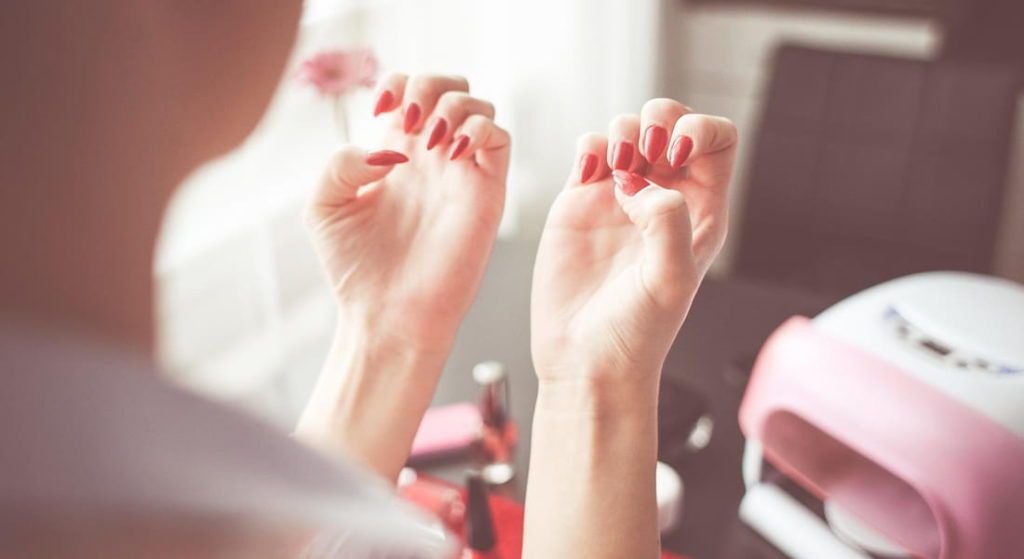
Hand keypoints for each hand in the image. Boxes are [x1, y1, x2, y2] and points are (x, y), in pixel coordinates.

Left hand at [305, 74, 509, 352]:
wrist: (388, 316)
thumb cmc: (356, 270)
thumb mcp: (325, 207)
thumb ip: (342, 164)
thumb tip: (390, 146)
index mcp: (394, 155)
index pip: (407, 90)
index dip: (397, 83)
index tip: (383, 110)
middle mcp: (431, 159)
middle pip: (449, 88)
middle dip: (431, 84)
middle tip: (411, 117)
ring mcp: (461, 173)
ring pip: (479, 106)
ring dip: (454, 105)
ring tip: (431, 140)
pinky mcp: (487, 192)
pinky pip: (500, 138)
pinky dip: (481, 129)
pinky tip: (453, 152)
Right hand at [531, 99, 736, 394]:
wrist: (585, 359)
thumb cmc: (636, 333)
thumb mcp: (670, 280)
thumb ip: (667, 222)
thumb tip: (637, 185)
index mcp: (701, 212)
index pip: (717, 141)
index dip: (701, 129)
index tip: (676, 152)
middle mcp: (663, 198)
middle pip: (673, 122)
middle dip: (658, 118)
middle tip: (643, 152)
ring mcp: (619, 197)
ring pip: (628, 129)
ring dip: (621, 132)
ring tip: (612, 171)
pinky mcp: (579, 201)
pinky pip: (588, 149)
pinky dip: (588, 145)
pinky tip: (588, 174)